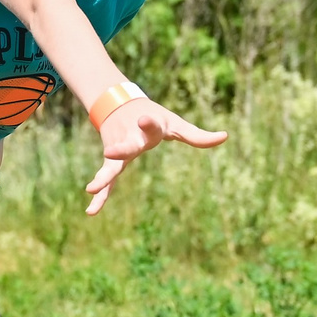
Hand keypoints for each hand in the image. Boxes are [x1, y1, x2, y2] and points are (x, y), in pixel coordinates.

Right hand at [84, 97, 228, 215]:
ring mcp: (118, 150)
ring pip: (111, 166)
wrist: (116, 104)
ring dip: (102, 178)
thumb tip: (225, 136)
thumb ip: (196, 135)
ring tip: (91, 190)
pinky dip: (100, 197)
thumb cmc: (151, 116)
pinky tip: (91, 212)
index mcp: (148, 127)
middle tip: (110, 152)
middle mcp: (130, 138)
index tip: (144, 119)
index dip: (149, 123)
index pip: (150, 125)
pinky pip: (106, 181)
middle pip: (126, 146)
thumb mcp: (174, 124)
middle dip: (120, 149)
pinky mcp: (111, 162)